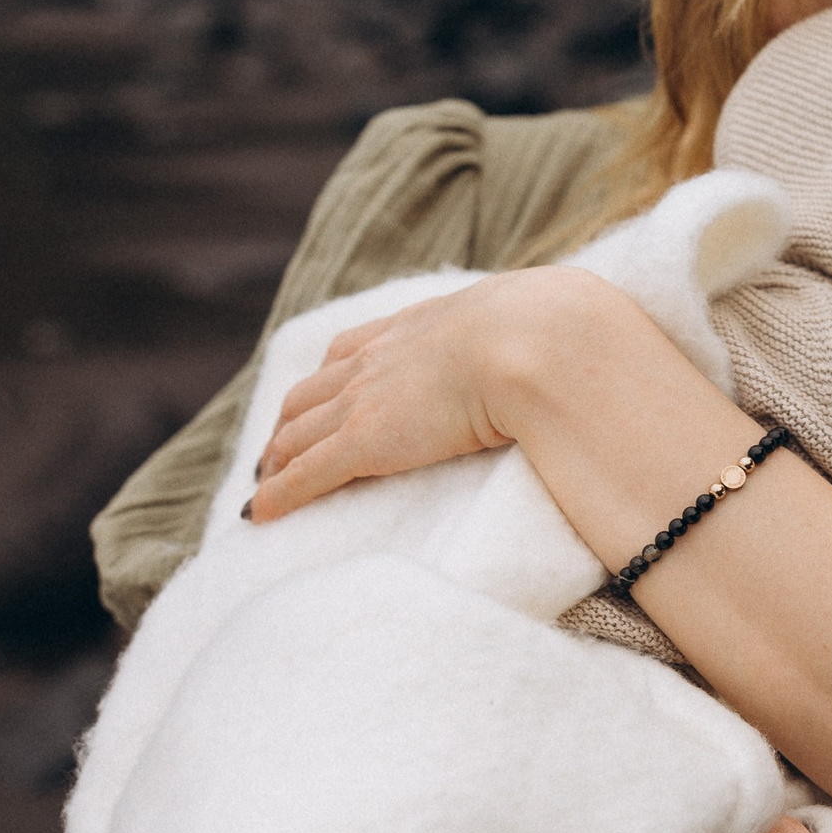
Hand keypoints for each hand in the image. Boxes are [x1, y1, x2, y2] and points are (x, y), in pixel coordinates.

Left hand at [252, 266, 622, 521]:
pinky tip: (259, 513)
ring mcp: (368, 398)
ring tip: (267, 482)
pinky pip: (305, 474)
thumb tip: (572, 335)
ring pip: (297, 432)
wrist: (542, 343)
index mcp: (422, 326)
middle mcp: (381, 357)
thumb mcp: (539, 319)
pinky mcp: (364, 441)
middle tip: (280, 450)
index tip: (325, 396)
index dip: (333, 378)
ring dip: (276, 458)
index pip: (356, 349)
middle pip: (312, 391)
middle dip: (292, 421)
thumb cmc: (557, 332)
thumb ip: (534, 332)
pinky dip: (276, 494)